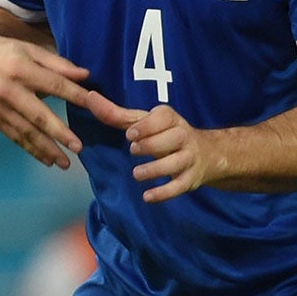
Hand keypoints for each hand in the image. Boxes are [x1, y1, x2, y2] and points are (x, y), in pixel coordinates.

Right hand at [0, 31, 92, 168]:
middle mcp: (10, 91)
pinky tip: (45, 159)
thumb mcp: (29, 49)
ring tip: (64, 162)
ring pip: (26, 132)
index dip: (76, 96)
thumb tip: (85, 76)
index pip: (54, 85)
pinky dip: (30, 149)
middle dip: (59, 133)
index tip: (94, 107)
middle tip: (78, 147)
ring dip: (46, 149)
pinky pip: (14, 137)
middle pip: (39, 116)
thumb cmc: (1, 51)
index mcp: (21, 70)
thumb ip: (56, 63)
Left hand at [85, 93, 221, 203]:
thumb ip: (116, 114)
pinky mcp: (190, 179)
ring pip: (176, 163)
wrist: (207, 154)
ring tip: (136, 174)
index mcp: (171, 119)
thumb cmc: (165, 134)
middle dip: (151, 145)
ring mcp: (189, 158)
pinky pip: (179, 186)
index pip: (164, 118)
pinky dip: (164, 193)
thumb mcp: (144, 122)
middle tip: (133, 150)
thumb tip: (90, 98)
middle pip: (172, 138)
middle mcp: (183, 136)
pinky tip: (147, 197)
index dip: (148, 126)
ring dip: (155, 169)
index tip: (130, 134)